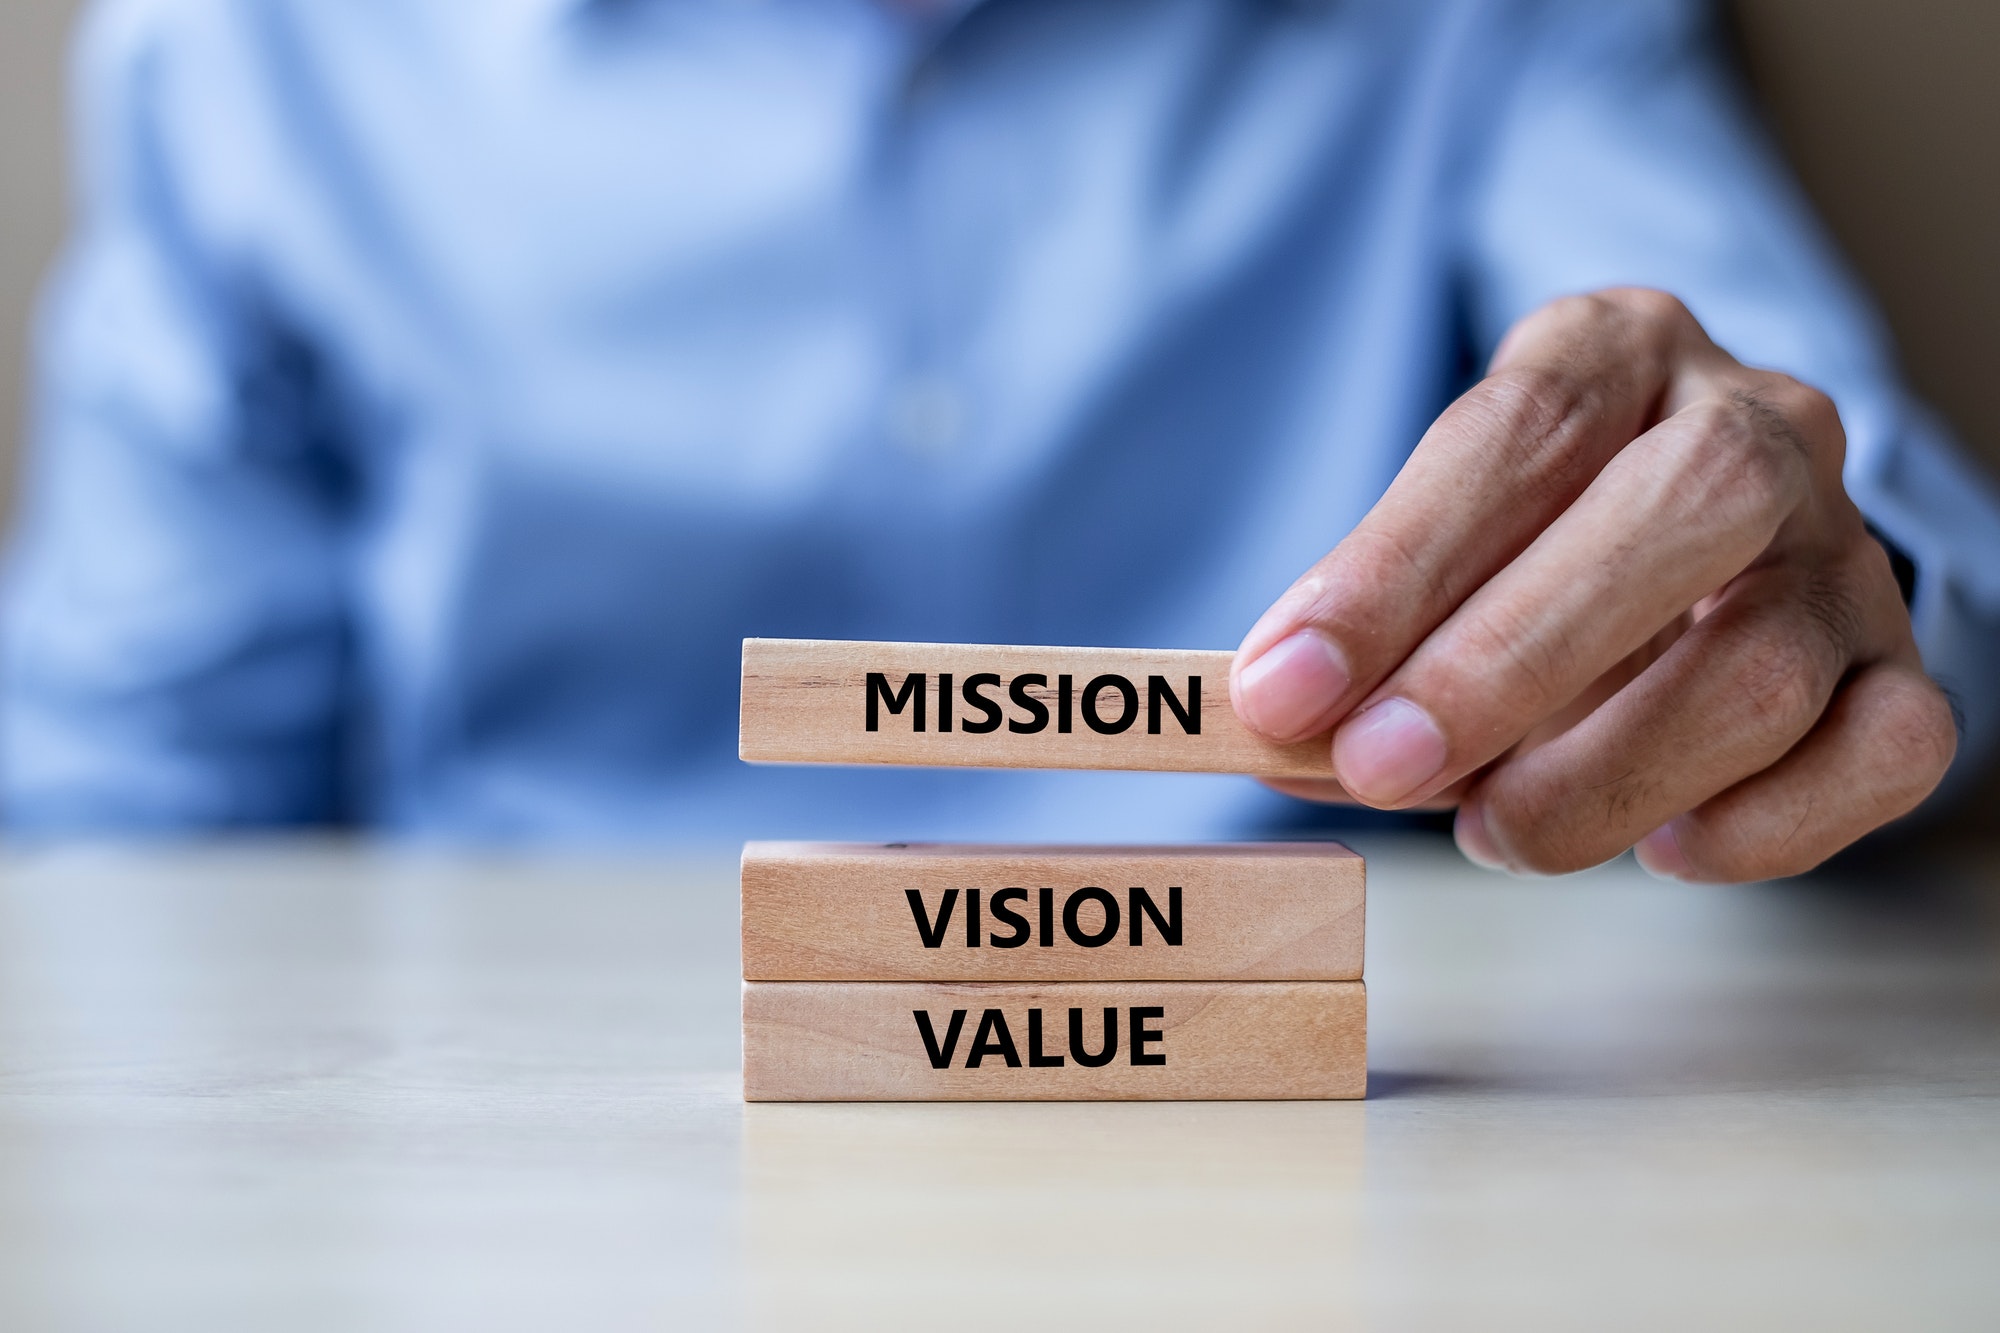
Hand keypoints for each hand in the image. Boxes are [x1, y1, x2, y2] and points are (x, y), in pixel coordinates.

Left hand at [1229, 288, 1956, 881]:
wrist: (1672, 558)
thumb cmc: (1516, 552)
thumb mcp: (1426, 558)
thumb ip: (1356, 643)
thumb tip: (1271, 732)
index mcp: (1615, 353)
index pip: (1516, 436)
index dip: (1392, 571)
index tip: (1285, 687)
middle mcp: (1757, 426)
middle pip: (1683, 509)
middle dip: (1508, 661)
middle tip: (1381, 768)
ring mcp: (1845, 549)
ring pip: (1767, 660)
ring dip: (1603, 775)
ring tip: (1494, 830)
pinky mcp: (1899, 668)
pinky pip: (1885, 753)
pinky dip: (1764, 826)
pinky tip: (1661, 850)